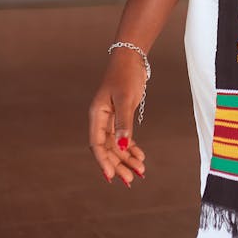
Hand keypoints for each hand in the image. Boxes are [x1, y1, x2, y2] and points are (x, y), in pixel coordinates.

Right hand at [89, 49, 147, 185]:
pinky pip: (124, 137)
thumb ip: (124, 123)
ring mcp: (111, 119)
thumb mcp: (126, 98)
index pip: (97, 145)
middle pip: (108, 149)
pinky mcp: (121, 116)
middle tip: (131, 180)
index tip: (111, 177)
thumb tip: (124, 146)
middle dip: (119, 165)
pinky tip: (140, 157)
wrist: (132, 58)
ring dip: (127, 159)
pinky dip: (132, 148)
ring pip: (117, 145)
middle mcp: (101, 120)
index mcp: (97, 115)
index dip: (103, 162)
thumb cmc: (126, 75)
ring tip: (140, 171)